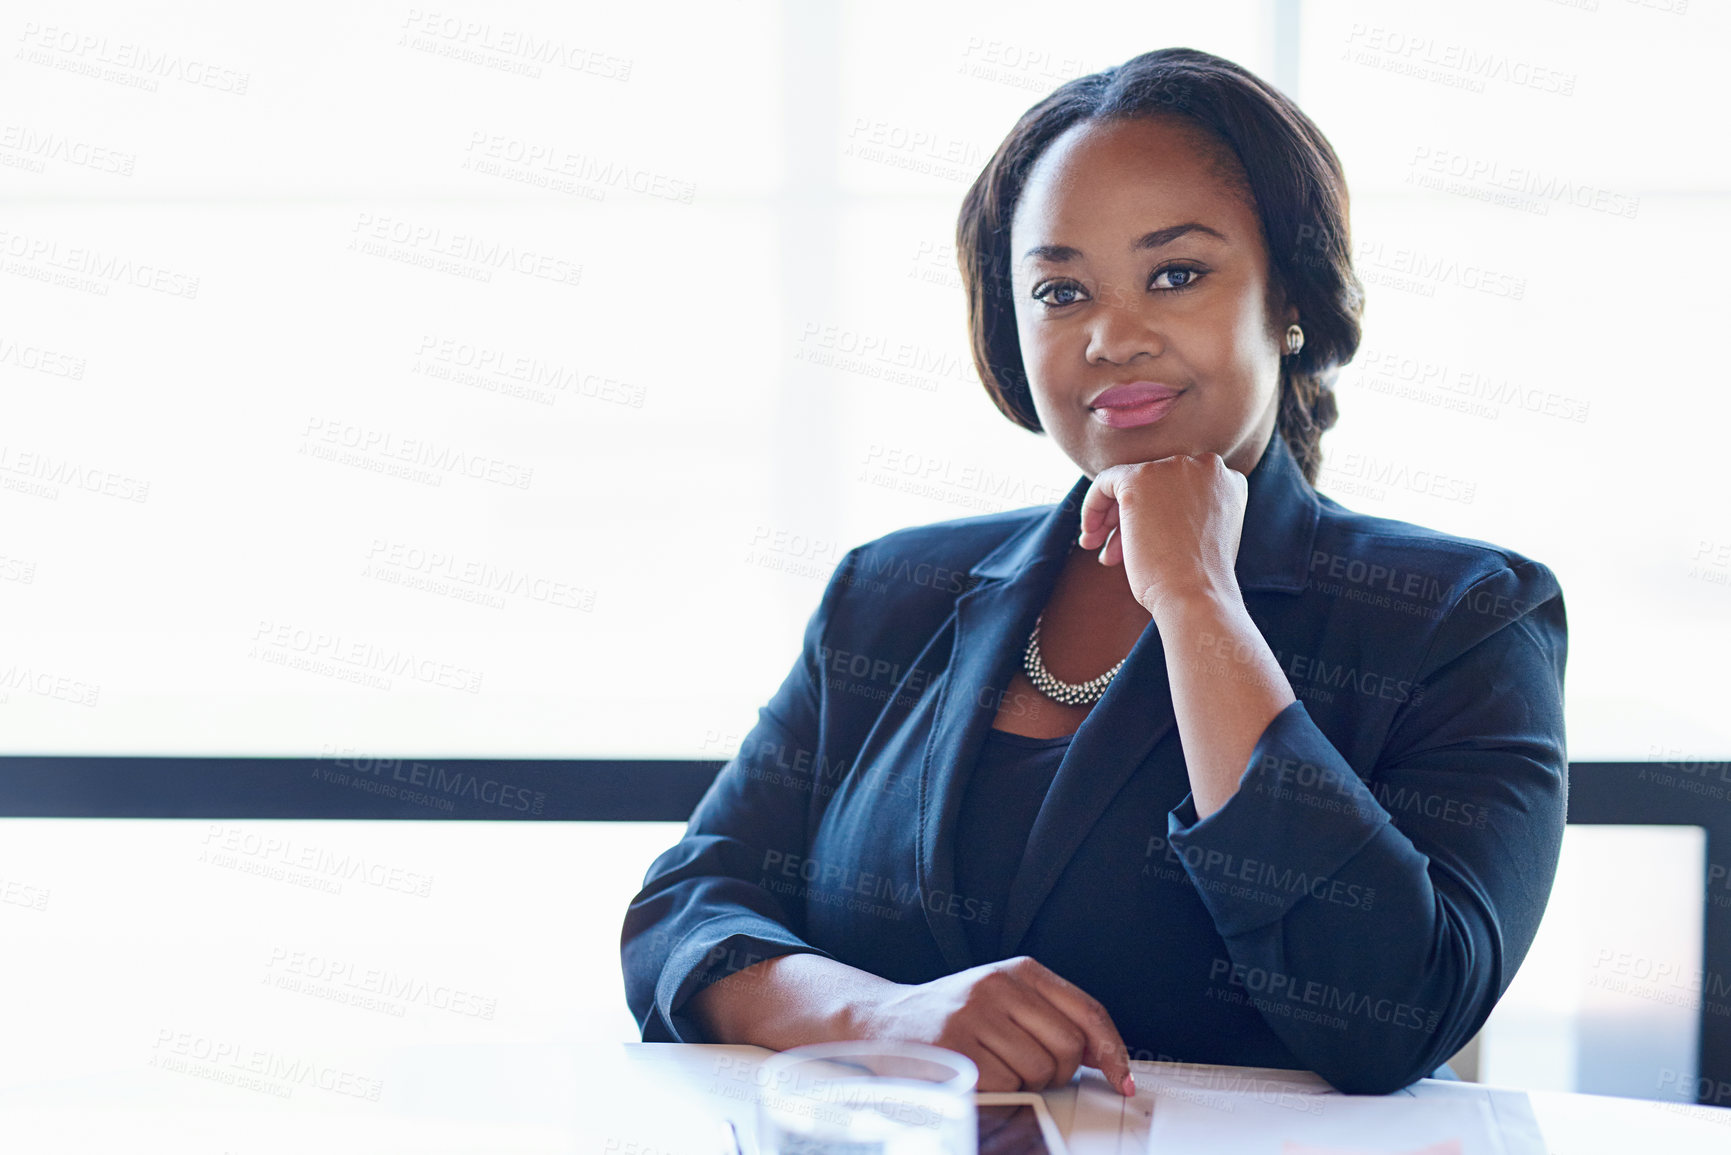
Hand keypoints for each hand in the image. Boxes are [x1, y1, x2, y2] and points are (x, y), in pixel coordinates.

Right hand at [847, 955, 1134, 1096]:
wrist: (881, 1022)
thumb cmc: (952, 1017)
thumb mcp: (1003, 1000)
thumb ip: (1051, 1017)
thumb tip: (1104, 1055)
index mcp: (1019, 970)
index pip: (1087, 1010)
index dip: (1111, 1049)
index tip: (1121, 1078)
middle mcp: (997, 984)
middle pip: (1068, 1046)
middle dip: (1059, 1072)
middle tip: (1029, 1070)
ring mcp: (974, 1014)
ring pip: (1039, 1071)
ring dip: (1024, 1083)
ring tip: (995, 1067)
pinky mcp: (955, 1046)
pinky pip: (1005, 1086)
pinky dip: (998, 1092)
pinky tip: (977, 1075)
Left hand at [1076, 453, 1248, 619]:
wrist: (1196, 595)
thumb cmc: (1199, 580)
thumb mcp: (1204, 536)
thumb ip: (1187, 512)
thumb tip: (1148, 510)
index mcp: (1228, 480)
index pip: (1180, 488)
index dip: (1157, 514)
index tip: (1142, 543)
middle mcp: (1205, 465)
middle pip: (1154, 484)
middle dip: (1130, 518)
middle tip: (1112, 551)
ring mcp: (1174, 468)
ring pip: (1129, 483)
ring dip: (1112, 518)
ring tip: (1100, 550)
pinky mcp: (1140, 477)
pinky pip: (1105, 482)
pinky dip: (1093, 507)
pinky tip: (1090, 536)